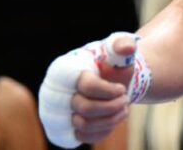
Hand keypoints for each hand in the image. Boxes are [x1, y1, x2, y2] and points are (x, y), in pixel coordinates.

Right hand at [39, 33, 148, 147]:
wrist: (108, 78)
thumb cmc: (111, 61)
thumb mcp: (117, 47)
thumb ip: (123, 44)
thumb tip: (127, 49)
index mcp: (65, 69)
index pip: (87, 86)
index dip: (109, 90)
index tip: (122, 88)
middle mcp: (55, 92)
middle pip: (85, 108)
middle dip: (112, 106)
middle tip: (126, 100)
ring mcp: (57, 111)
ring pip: (84, 125)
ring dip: (111, 119)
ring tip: (123, 108)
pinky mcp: (64, 128)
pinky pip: (82, 137)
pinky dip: (103, 130)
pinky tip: (115, 118)